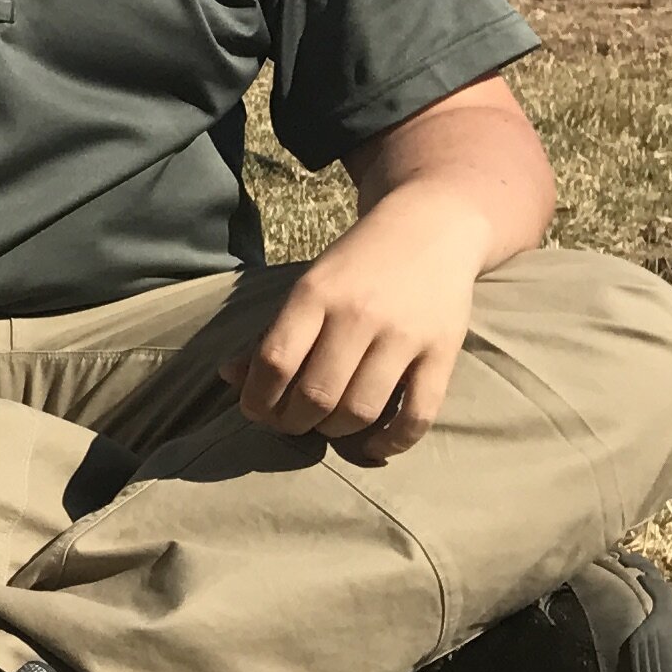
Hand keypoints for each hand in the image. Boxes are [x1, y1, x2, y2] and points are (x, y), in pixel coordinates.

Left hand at [225, 203, 483, 460]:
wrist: (432, 227)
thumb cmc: (357, 264)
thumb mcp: (308, 285)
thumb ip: (271, 333)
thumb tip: (228, 377)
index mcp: (315, 294)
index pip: (275, 362)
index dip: (258, 399)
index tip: (256, 411)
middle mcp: (358, 315)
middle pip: (315, 395)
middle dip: (292, 422)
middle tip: (291, 423)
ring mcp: (404, 335)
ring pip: (360, 410)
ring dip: (334, 432)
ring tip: (326, 425)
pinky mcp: (443, 352)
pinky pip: (417, 415)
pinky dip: (392, 441)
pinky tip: (373, 444)